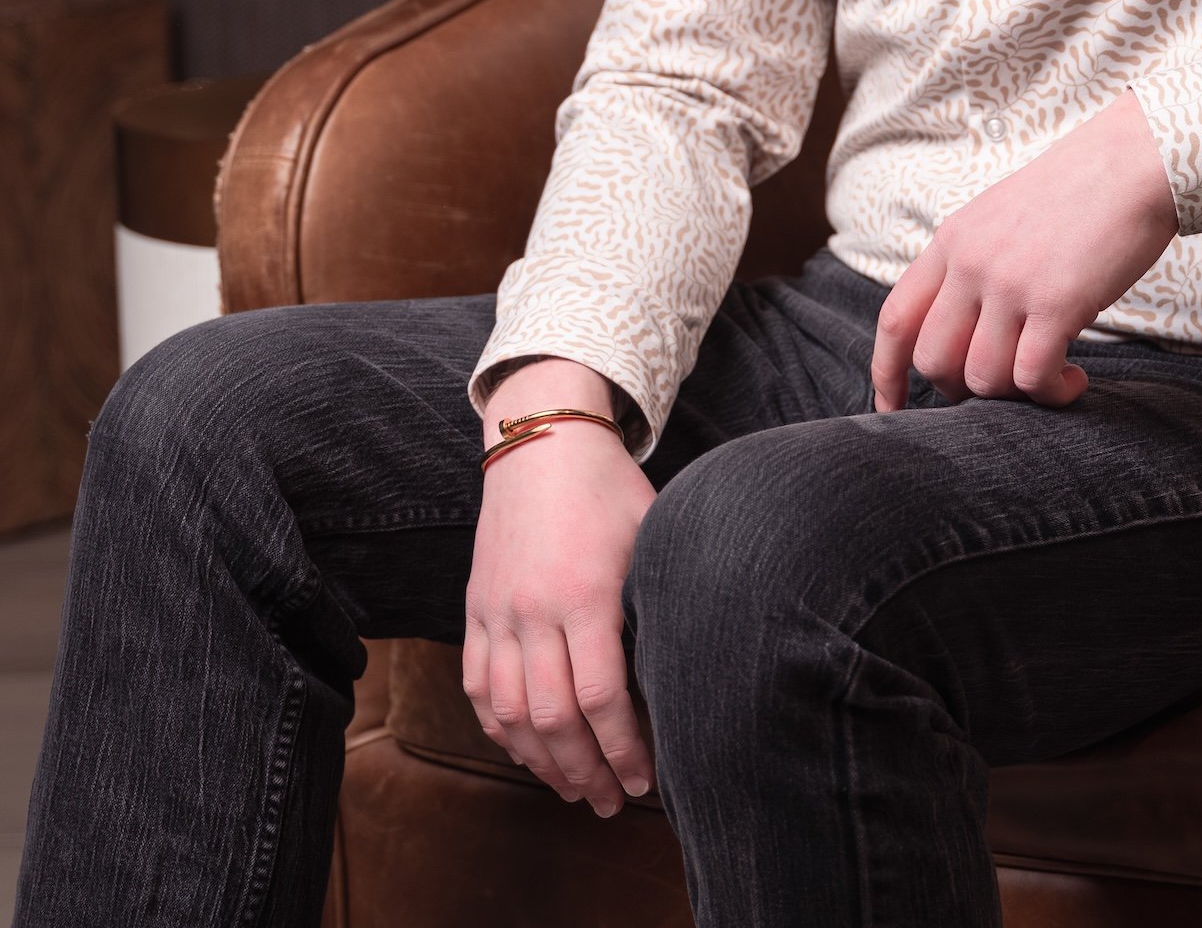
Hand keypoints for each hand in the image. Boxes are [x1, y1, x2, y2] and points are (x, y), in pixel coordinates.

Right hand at [463, 358, 657, 814]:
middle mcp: (533, 610)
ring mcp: (497, 612)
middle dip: (585, 771)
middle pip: (553, 717)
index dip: (624, 748)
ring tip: (572, 788)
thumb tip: (686, 664)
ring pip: (509, 712)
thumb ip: (658, 600)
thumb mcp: (650, 534)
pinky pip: (477, 685)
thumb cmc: (609, 488)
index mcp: (586, 593)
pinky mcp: (475, 608)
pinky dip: (498, 728)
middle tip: (610, 802)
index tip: (644, 779)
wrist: (541, 439)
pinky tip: (525, 750)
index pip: (602, 696)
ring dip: (541, 761)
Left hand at [871, 93, 1177, 412]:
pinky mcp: (1056, 302)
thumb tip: (963, 331)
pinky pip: (1033, 377)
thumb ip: (971, 265)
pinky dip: (1052, 393)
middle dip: (962, 391)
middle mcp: (970, 263)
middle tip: (1002, 388)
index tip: (893, 407)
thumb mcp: (1000, 216)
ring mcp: (1010, 283)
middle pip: (934, 359)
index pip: (896, 318)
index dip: (886, 372)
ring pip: (982, 377)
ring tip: (1049, 378)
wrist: (1133, 162)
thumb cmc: (1077, 193)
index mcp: (951, 241)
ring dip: (1015, 396)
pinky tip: (1075, 379)